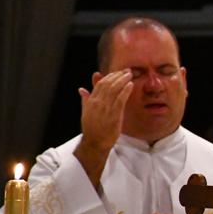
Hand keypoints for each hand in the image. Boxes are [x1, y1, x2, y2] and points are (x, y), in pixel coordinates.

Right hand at [74, 69, 132, 187]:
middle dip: (118, 76)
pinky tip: (131, 85)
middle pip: (108, 84)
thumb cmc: (92, 128)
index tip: (117, 72)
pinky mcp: (114, 114)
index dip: (110, 76)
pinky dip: (125, 91)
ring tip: (130, 75)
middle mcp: (97, 102)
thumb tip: (81, 89)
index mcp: (91, 101)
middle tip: (127, 71)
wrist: (95, 142)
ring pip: (114, 90)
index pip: (100, 84)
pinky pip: (120, 100)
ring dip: (123, 80)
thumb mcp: (86, 112)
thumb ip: (85, 99)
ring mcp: (105, 108)